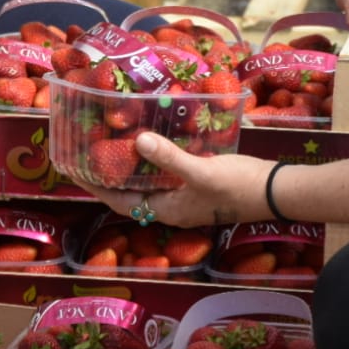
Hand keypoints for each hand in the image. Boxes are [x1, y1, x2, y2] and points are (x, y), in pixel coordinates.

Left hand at [75, 133, 276, 228]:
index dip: (95, 187)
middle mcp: (172, 207)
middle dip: (109, 175)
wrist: (276, 191)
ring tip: (113, 141)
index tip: (72, 169)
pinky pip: (166, 173)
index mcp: (166, 209)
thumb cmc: (238, 185)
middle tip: (88, 150)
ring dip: (131, 166)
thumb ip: (169, 157)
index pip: (119, 201)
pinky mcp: (199, 184)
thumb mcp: (201, 170)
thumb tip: (137, 141)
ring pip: (148, 182)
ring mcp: (186, 196)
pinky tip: (153, 139)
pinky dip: (154, 159)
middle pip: (130, 193)